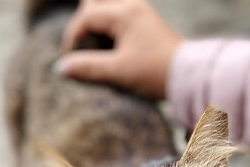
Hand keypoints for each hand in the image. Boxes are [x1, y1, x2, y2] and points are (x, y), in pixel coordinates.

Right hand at [57, 0, 181, 98]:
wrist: (189, 77)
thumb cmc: (155, 73)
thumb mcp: (119, 72)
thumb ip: (88, 68)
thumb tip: (60, 68)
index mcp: (124, 14)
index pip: (87, 17)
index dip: (73, 37)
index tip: (69, 59)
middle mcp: (132, 7)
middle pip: (96, 3)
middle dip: (82, 22)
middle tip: (78, 46)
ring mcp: (141, 13)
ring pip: (108, 7)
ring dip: (95, 21)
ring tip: (90, 44)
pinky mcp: (147, 24)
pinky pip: (120, 15)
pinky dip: (108, 25)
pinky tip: (108, 44)